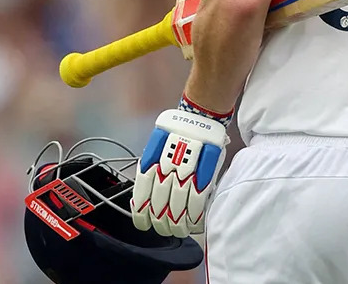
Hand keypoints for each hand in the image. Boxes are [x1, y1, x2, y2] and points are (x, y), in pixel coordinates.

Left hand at [131, 108, 227, 236]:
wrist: (200, 116)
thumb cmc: (177, 136)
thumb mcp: (157, 150)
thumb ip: (151, 173)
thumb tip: (143, 201)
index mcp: (151, 160)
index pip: (142, 194)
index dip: (142, 213)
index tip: (144, 224)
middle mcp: (167, 165)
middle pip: (160, 202)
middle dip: (162, 221)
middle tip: (165, 230)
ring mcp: (187, 168)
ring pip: (178, 202)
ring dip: (178, 222)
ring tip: (178, 231)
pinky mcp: (205, 168)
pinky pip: (198, 197)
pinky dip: (194, 213)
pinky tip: (193, 221)